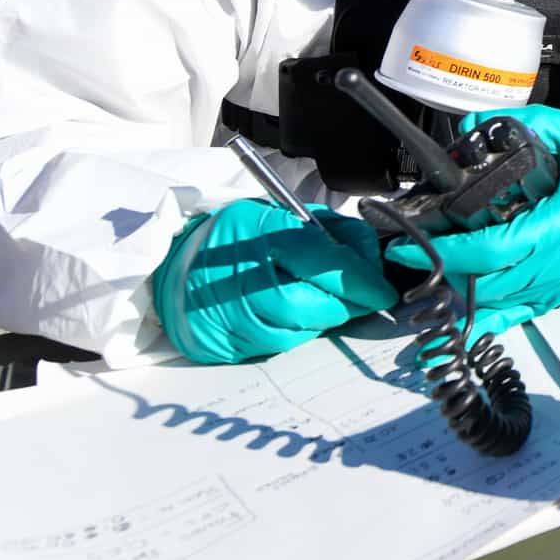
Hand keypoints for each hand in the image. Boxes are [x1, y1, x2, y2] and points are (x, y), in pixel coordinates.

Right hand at [151, 198, 396, 363]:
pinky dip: (295, 332)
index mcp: (259, 234)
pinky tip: (288, 313)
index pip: (323, 261)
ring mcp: (227, 315)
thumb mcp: (284, 214)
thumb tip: (372, 259)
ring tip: (314, 297)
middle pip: (312, 305)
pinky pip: (277, 345)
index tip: (383, 291)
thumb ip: (332, 232)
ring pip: (298, 331)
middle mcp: (240, 277)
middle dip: (345, 304)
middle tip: (359, 297)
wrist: (175, 265)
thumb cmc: (238, 238)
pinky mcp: (224, 344)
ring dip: (320, 319)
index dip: (361, 280)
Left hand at [385, 106, 559, 335]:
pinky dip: (483, 317)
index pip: (489, 249)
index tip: (407, 244)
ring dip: (455, 292)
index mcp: (558, 228)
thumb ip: (531, 125)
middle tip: (408, 253)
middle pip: (483, 283)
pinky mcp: (559, 296)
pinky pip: (515, 316)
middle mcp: (556, 265)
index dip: (444, 251)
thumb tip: (475, 124)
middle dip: (439, 272)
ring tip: (425, 271)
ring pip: (494, 302)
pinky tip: (455, 318)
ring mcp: (557, 286)